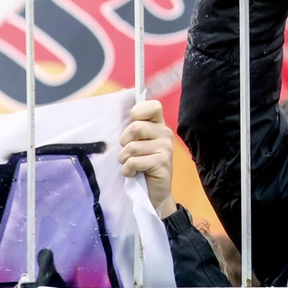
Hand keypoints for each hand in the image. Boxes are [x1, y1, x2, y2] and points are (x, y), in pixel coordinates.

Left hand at [118, 99, 176, 218]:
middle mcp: (165, 132)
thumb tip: (122, 93)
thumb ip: (132, 124)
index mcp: (158, 124)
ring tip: (130, 165)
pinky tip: (133, 174)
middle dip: (124, 142)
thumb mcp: (135, 142)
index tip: (132, 122)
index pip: (152, 106)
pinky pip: (134, 162)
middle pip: (135, 127)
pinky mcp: (162, 162)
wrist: (153, 193)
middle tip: (128, 152)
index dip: (138, 112)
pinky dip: (127, 170)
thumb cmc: (140, 164)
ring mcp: (165, 147)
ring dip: (124, 159)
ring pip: (131, 147)